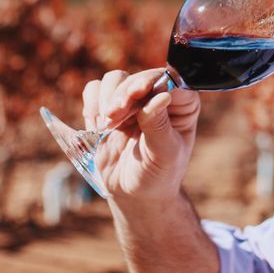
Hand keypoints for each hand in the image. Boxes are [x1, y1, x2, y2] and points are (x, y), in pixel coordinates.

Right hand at [81, 68, 200, 201]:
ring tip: (106, 124)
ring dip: (107, 97)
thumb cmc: (158, 175)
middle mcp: (156, 96)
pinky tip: (96, 124)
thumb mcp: (165, 154)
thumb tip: (161, 97)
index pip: (167, 80)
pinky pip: (94, 90)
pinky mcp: (108, 107)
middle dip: (123, 95)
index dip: (150, 82)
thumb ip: (159, 126)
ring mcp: (131, 101)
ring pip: (115, 79)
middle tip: (113, 116)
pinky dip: (92, 102)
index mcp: (181, 103)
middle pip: (137, 79)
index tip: (137, 92)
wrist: (135, 193)